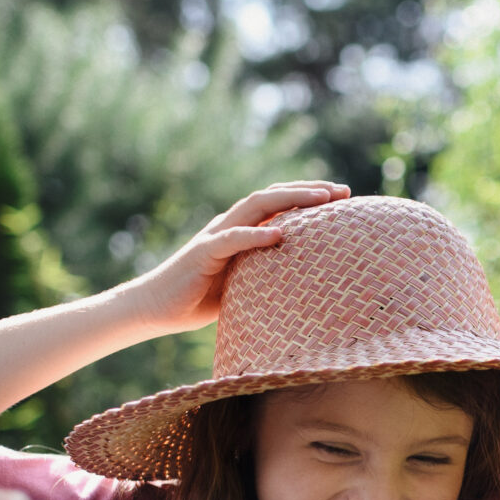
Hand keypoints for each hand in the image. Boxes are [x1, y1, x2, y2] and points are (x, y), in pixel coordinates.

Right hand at [122, 181, 350, 335]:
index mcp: (241, 230)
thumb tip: (304, 282)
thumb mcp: (244, 284)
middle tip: (343, 191)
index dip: (310, 196)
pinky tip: (279, 234)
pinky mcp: (202, 253)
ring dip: (290, 200)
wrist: (155, 308)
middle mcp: (230, 225)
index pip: (279, 204)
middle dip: (309, 191)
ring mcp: (216, 236)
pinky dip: (255, 235)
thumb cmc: (199, 300)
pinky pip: (231, 240)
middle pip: (273, 196)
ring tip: (321, 200)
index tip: (344, 197)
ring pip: (255, 207)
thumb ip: (267, 274)